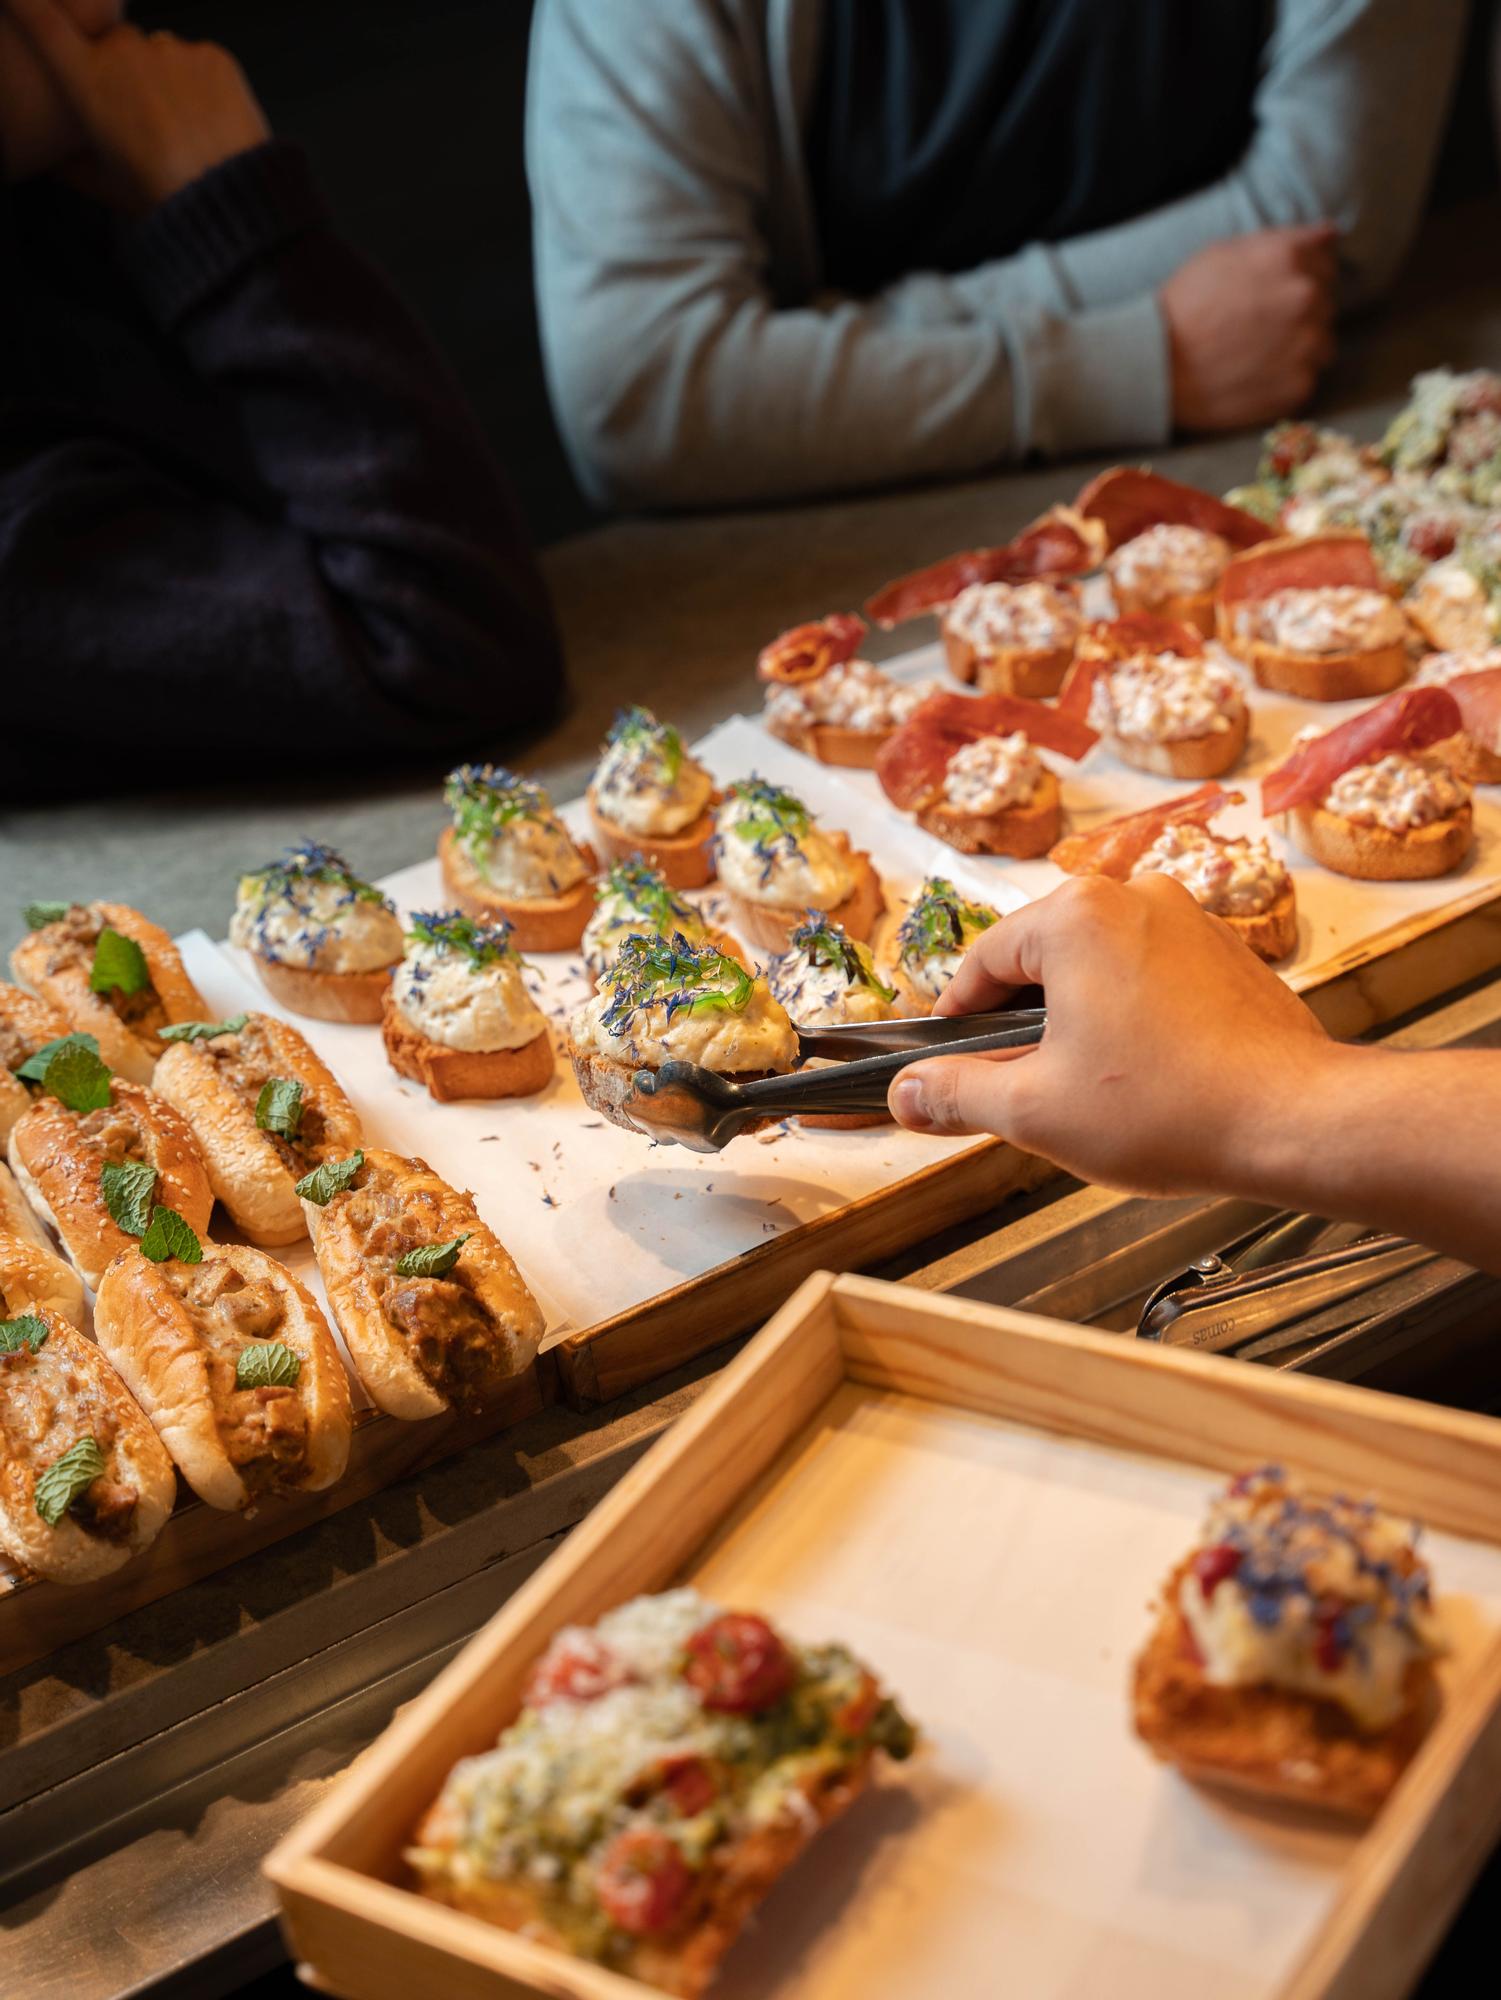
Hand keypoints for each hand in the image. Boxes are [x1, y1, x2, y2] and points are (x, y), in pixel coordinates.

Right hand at [4, 0, 269, 209]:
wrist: (227, 199)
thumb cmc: (163, 195)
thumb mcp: (103, 185)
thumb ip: (70, 163)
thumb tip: (57, 158)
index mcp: (87, 79)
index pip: (42, 21)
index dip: (27, 4)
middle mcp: (124, 53)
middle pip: (115, 44)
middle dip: (123, 70)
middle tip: (144, 117)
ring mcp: (171, 50)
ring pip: (160, 52)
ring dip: (165, 77)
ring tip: (182, 126)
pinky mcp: (212, 55)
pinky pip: (199, 61)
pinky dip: (202, 85)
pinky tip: (209, 122)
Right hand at [887, 875, 1329, 1197]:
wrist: (1296, 1120)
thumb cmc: (1170, 1108)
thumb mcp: (1035, 1111)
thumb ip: (957, 1094)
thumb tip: (907, 1092)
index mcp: (1075, 916)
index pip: (983, 961)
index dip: (956, 1020)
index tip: (946, 1064)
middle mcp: (1133, 897)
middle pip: (1042, 959)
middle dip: (1022, 1025)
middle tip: (1017, 1090)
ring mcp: (1189, 920)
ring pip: (1099, 968)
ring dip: (1079, 1022)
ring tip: (1087, 1092)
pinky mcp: (1229, 954)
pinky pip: (1152, 977)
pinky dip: (1132, 1019)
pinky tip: (1142, 1080)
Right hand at [1161, 225, 1337, 432]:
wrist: (1155, 367)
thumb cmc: (1183, 307)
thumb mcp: (1223, 253)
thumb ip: (1280, 241)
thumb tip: (1330, 236)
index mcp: (1290, 256)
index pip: (1326, 257)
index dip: (1298, 273)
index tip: (1271, 292)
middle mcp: (1307, 296)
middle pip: (1325, 300)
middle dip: (1299, 310)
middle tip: (1256, 327)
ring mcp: (1308, 344)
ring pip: (1323, 342)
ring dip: (1300, 346)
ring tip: (1257, 355)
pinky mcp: (1300, 386)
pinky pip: (1307, 379)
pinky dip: (1287, 380)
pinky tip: (1256, 377)